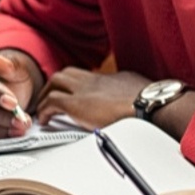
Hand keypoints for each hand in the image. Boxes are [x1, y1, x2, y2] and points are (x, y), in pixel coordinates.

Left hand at [34, 68, 149, 130]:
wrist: (148, 105)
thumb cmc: (150, 103)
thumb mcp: (141, 93)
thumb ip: (132, 95)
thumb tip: (136, 104)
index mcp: (110, 79)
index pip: (87, 76)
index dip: (76, 84)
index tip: (74, 94)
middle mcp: (94, 80)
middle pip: (68, 74)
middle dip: (56, 85)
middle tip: (51, 98)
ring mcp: (83, 90)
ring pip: (55, 82)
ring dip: (46, 94)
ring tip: (43, 109)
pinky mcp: (75, 104)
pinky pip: (51, 102)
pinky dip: (44, 110)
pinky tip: (44, 120)